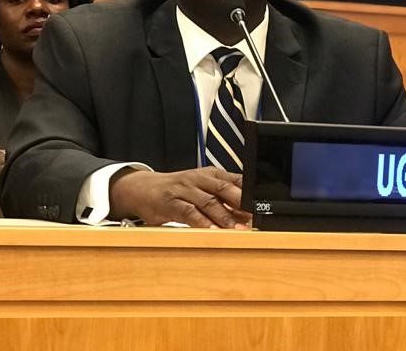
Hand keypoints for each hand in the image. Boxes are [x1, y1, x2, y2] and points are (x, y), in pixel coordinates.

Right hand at [108, 167, 250, 227]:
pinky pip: (189, 213)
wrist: (143, 188)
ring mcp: (185, 190)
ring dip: (225, 217)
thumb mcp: (202, 188)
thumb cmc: (178, 190)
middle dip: (241, 204)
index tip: (262, 205)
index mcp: (211, 173)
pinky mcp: (171, 202)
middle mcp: (199, 179)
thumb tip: (248, 215)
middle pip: (224, 188)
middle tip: (254, 218)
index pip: (235, 179)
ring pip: (209, 202)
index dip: (249, 192)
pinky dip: (202, 223)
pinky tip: (211, 232)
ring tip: (238, 230)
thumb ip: (223, 200)